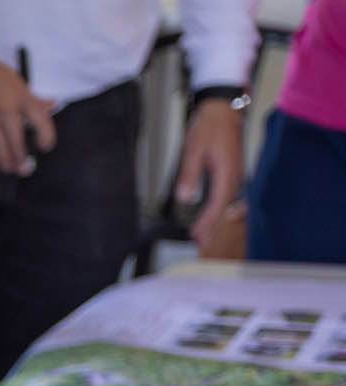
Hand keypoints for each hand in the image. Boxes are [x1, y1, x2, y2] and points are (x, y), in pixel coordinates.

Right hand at [0, 58, 56, 175]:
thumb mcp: (21, 84)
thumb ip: (35, 100)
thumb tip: (52, 106)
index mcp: (21, 97)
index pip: (39, 119)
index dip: (46, 135)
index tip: (46, 146)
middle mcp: (5, 110)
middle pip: (17, 141)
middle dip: (22, 159)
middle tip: (25, 169)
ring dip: (6, 162)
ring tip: (10, 167)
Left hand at [175, 99, 244, 248]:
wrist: (222, 108)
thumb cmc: (208, 125)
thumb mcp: (192, 150)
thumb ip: (189, 175)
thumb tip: (185, 197)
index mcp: (227, 171)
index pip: (217, 203)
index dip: (207, 222)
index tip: (196, 235)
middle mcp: (234, 174)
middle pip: (223, 206)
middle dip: (212, 225)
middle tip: (200, 243)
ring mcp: (235, 171)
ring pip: (226, 201)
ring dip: (215, 218)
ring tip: (204, 234)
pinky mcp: (232, 169)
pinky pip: (226, 193)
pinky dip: (218, 206)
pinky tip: (211, 213)